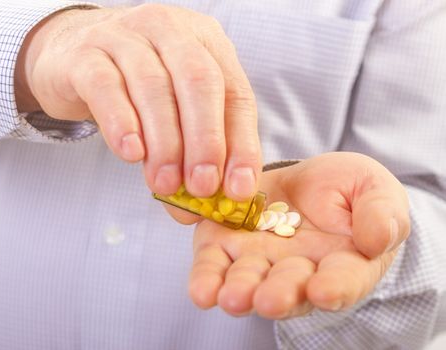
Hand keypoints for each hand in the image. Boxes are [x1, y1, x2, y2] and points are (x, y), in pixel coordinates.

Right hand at [15, 4, 260, 200]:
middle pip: (199, 81)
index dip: (241, 143)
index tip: (238, 188)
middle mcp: (169, 30)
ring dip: (165, 143)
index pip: (235, 93)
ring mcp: (124, 36)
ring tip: (165, 183)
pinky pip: (106, 87)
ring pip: (154, 87)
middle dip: (205, 140)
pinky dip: (121, 123)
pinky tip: (130, 153)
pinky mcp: (84, 54)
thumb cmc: (135, 86)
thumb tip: (204, 203)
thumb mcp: (175, 108)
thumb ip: (193, 149)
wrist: (73, 54)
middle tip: (202, 187)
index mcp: (205, 41)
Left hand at [187, 152, 409, 317]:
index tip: (323, 290)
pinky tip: (202, 290)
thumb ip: (381, 214)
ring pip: (248, 282)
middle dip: (278, 294)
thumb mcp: (374, 190)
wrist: (303, 180)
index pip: (341, 281)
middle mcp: (297, 272)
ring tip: (231, 297)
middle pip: (288, 288)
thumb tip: (376, 240)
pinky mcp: (226, 245)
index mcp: (342, 265)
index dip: (334, 288)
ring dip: (240, 291)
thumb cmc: (347, 190)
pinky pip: (214, 264)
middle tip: (269, 300)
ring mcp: (259, 261)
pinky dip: (207, 277)